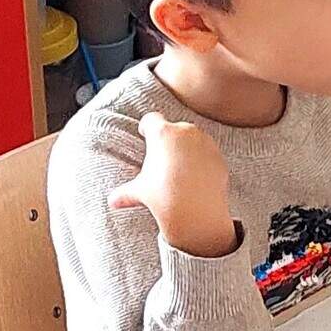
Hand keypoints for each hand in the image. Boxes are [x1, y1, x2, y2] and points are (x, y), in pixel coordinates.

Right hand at [112, 113, 236, 257]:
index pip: (151, 119)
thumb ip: (125, 193)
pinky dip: (202, 161)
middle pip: (174, 128)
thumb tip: (112, 201)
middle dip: (168, 139)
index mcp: (162, 133)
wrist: (196, 210)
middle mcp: (185, 132)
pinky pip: (207, 155)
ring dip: (187, 149)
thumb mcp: (139, 192)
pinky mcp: (219, 156)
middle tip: (162, 157)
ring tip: (179, 169)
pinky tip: (196, 177)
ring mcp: (205, 142)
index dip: (146, 127)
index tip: (144, 133)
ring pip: (193, 139)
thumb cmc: (164, 195)